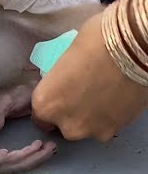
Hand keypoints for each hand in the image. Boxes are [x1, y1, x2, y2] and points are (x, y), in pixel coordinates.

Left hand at [31, 12, 147, 141]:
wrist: (133, 49)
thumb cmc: (94, 43)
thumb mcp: (63, 58)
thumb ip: (59, 77)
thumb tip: (64, 76)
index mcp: (44, 102)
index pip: (39, 114)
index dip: (51, 105)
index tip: (59, 96)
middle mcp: (64, 123)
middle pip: (62, 124)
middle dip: (69, 113)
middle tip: (82, 93)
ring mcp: (91, 131)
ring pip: (85, 128)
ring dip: (89, 116)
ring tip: (101, 95)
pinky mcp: (115, 131)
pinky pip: (106, 126)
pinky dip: (108, 116)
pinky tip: (114, 98)